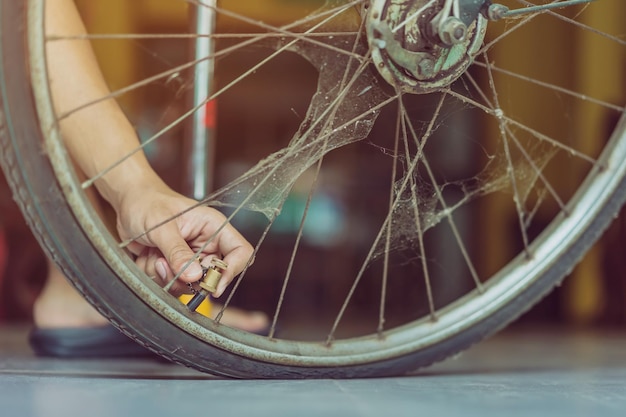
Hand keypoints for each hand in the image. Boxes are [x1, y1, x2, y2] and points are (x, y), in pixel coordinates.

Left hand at [115, 182, 252, 297]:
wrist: (128, 203)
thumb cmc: (148, 203)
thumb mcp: (163, 227)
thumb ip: (178, 252)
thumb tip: (194, 276)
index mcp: (214, 227)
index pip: (240, 251)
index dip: (232, 270)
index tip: (213, 286)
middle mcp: (207, 244)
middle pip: (214, 276)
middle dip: (188, 278)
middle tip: (166, 266)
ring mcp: (191, 258)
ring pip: (190, 284)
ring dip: (168, 277)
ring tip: (154, 256)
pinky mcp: (176, 267)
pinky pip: (172, 285)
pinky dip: (157, 276)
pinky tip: (148, 258)